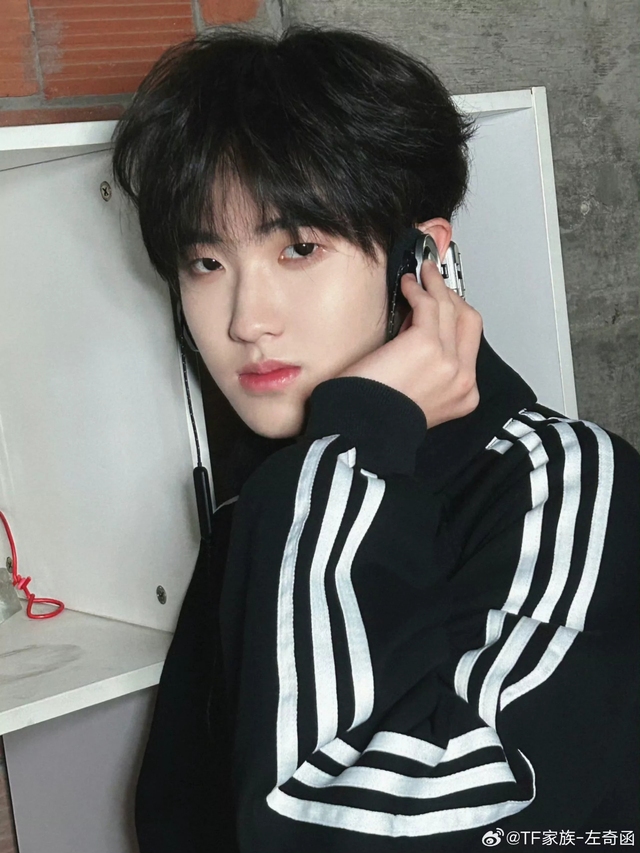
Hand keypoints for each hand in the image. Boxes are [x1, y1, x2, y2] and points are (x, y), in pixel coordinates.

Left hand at [338, 261, 481, 427]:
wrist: (361, 432)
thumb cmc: (375, 417)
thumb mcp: (415, 397)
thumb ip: (427, 370)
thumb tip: (416, 330)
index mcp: (464, 395)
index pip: (469, 344)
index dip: (452, 317)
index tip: (440, 304)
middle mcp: (462, 378)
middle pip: (469, 321)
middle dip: (451, 296)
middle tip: (434, 282)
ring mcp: (449, 361)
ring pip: (450, 307)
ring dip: (434, 284)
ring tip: (420, 274)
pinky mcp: (427, 344)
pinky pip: (428, 304)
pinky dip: (418, 288)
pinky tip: (407, 284)